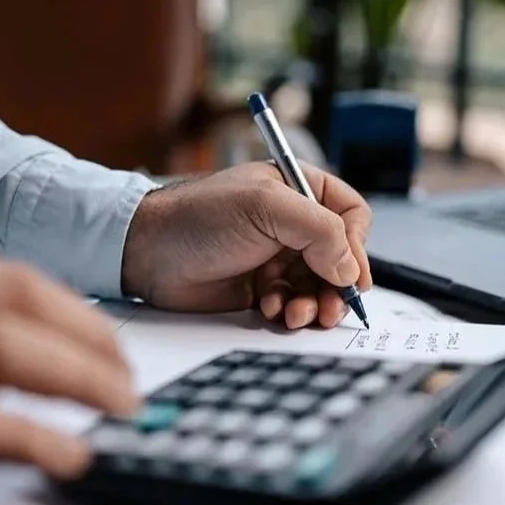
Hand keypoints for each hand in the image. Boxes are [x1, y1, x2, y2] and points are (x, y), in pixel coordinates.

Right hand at [0, 257, 135, 504]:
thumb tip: (60, 352)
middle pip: (10, 303)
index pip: (4, 280)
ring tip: (118, 409)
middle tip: (127, 384)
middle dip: (86, 341)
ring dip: (76, 376)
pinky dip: (29, 437)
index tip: (114, 347)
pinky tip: (69, 456)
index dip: (75, 312)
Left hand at [122, 162, 372, 328]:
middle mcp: (291, 223)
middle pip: (339, 258)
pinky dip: (287, 311)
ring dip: (313, 303)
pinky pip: (291, 303)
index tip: (353, 275)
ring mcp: (276, 256)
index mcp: (298, 190)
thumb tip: (349, 269)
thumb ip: (319, 230)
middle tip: (330, 308)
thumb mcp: (266, 208)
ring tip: (296, 314)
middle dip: (336, 286)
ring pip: (318, 286)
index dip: (357, 245)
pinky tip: (269, 309)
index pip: (350, 215)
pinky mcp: (259, 287)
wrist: (147, 252)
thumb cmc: (200, 216)